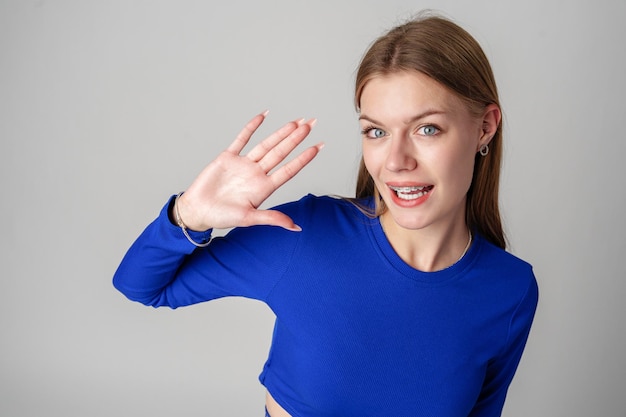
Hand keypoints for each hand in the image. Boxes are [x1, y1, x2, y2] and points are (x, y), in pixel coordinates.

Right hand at [175, 111, 322, 231]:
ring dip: (280, 133)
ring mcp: (243, 164)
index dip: (304, 158)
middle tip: (312, 124)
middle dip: (297, 138)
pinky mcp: (227, 158)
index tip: (319, 146)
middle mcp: (257, 174)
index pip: (289, 169)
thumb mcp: (248, 219)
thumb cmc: (221, 217)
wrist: (197, 211)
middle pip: (281, 152)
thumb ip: (272, 219)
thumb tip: (296, 227)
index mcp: (264, 188)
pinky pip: (242, 139)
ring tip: (296, 122)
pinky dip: (252, 127)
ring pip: (265, 144)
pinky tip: (263, 116)